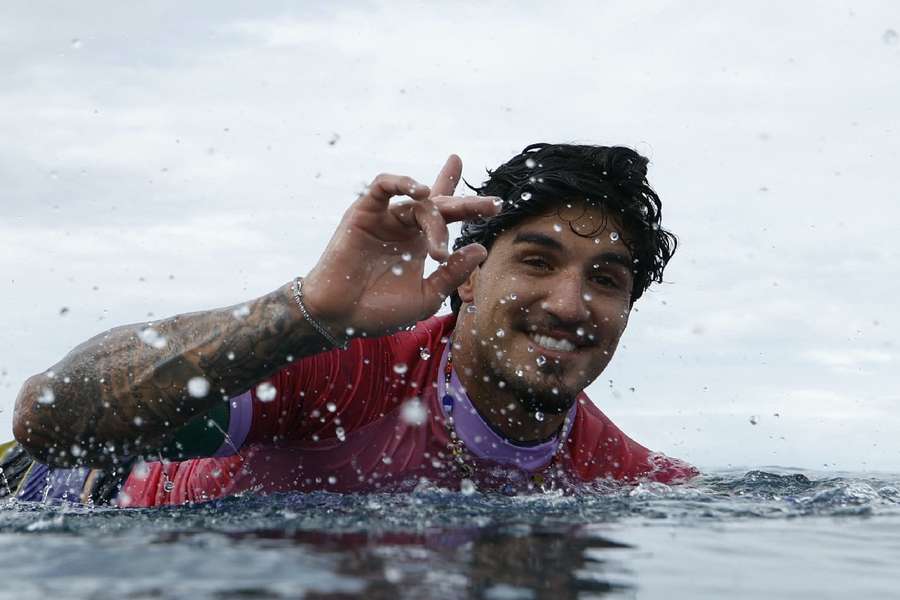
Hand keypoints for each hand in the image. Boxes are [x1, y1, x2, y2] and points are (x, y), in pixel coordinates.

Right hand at [302, 155, 499, 338]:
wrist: (341, 317)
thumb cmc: (380, 311)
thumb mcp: (427, 296)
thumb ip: (453, 273)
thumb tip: (481, 248)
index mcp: (420, 244)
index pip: (446, 216)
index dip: (467, 202)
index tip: (496, 203)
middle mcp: (405, 227)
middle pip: (441, 206)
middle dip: (468, 204)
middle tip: (492, 207)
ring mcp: (385, 218)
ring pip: (418, 204)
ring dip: (435, 220)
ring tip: (440, 243)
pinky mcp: (364, 212)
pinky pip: (382, 186)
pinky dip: (401, 182)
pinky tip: (420, 191)